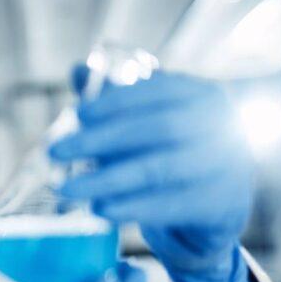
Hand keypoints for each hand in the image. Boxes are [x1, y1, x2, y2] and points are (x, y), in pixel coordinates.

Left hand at [49, 66, 256, 281]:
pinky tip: (99, 210)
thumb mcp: (148, 124)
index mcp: (201, 97)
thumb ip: (117, 100)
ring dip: (106, 179)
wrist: (217, 208)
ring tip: (66, 188)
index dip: (115, 102)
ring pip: (158, 170)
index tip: (77, 114)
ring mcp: (225, 166)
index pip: (157, 91)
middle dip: (100, 140)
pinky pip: (168, 206)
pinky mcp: (219, 205)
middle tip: (54, 151)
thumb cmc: (175, 155)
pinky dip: (130, 208)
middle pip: (155, 129)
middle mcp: (219, 126)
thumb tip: (77, 71)